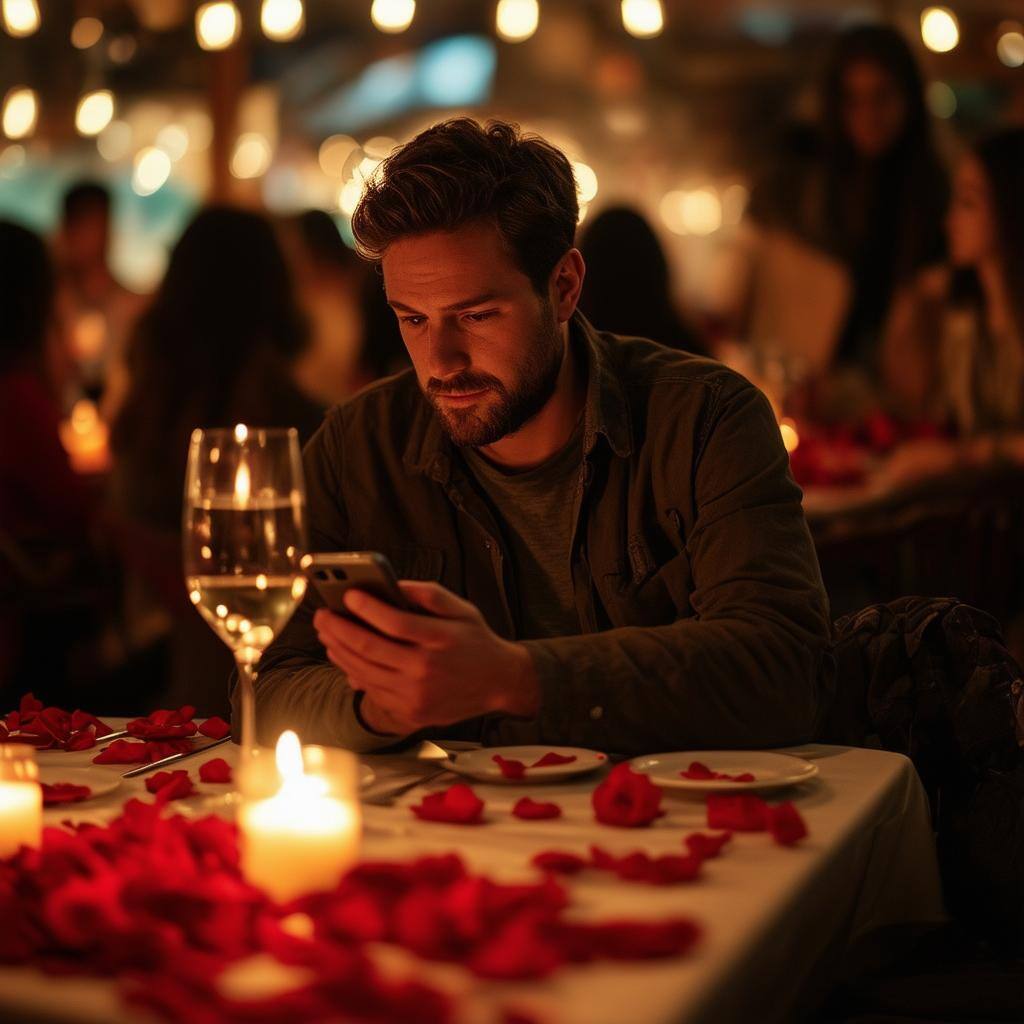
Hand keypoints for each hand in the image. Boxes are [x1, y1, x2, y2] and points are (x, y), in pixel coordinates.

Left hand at [313, 581, 538, 735]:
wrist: (499, 682)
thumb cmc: (475, 640)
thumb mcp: (461, 608)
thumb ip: (426, 594)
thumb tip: (390, 585)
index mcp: (440, 640)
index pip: (394, 622)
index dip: (366, 607)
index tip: (347, 595)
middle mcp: (427, 670)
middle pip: (370, 648)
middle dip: (338, 628)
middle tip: (322, 614)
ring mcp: (417, 695)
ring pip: (364, 671)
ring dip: (339, 650)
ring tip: (326, 633)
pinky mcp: (411, 713)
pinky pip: (372, 691)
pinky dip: (352, 672)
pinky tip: (343, 655)